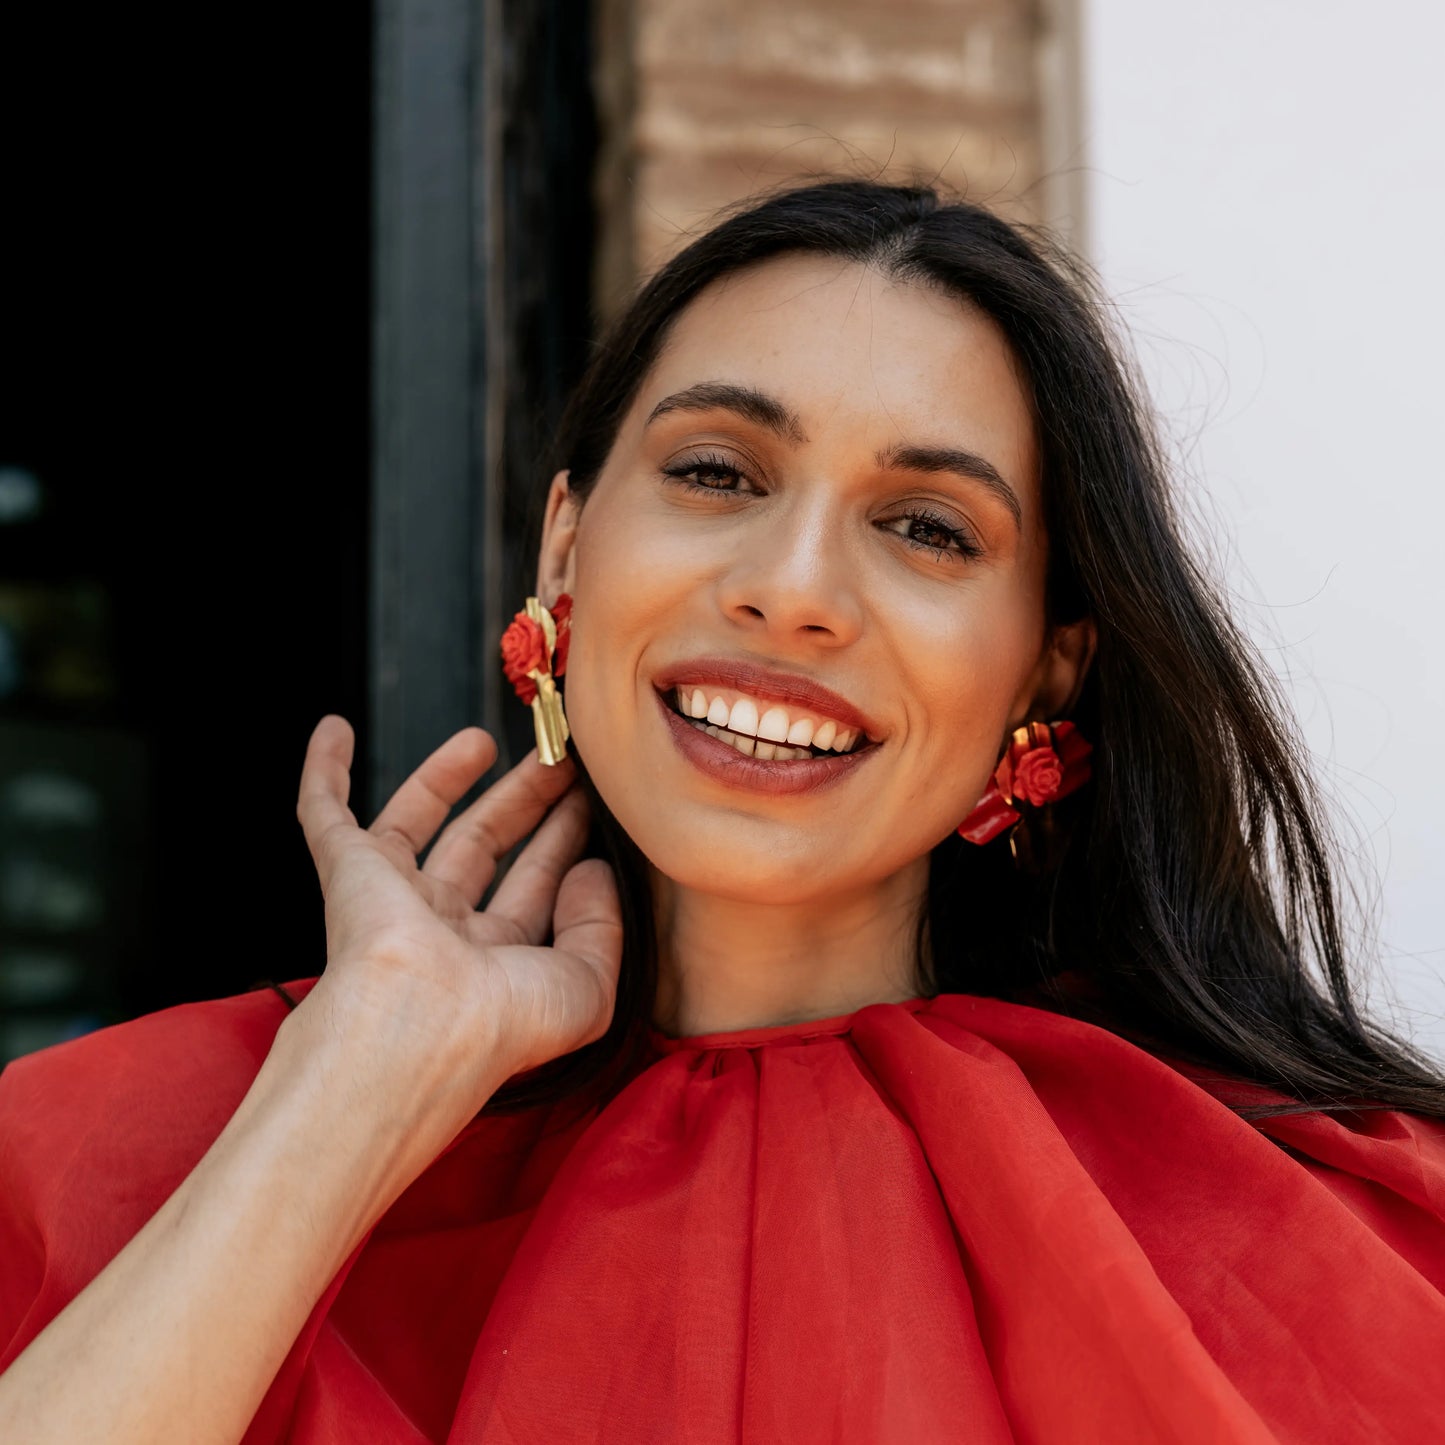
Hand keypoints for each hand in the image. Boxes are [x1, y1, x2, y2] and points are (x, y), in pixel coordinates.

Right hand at [290, 716, 621, 1125]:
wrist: (415, 1027)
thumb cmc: (502, 1023)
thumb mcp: (587, 986)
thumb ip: (602, 926)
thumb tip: (592, 870)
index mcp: (495, 965)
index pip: (534, 890)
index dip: (563, 842)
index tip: (595, 799)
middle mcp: (441, 933)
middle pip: (484, 848)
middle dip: (522, 802)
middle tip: (559, 759)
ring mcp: (389, 900)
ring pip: (417, 822)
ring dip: (445, 777)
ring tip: (486, 737)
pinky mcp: (346, 872)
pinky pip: (325, 811)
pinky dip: (326, 771)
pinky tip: (336, 729)